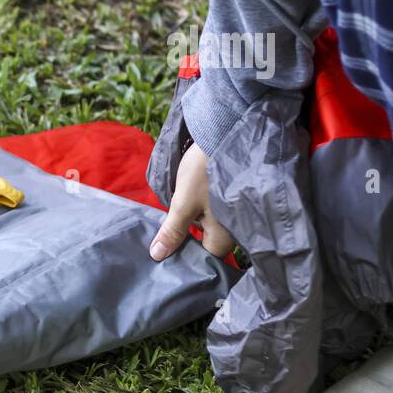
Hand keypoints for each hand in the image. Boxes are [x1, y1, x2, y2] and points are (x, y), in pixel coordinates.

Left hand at [149, 143, 236, 260]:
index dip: (187, 258)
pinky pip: (215, 213)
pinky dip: (200, 213)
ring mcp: (235, 213)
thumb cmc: (205, 171)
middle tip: (161, 241)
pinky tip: (184, 208)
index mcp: (225, 235)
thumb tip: (157, 256)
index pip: (207, 258)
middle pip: (209, 243)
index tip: (166, 255)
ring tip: (168, 225)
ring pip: (211, 227)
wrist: (227, 134)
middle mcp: (235, 229)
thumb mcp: (183, 202)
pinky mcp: (232, 197)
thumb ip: (172, 230)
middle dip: (187, 241)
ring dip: (193, 225)